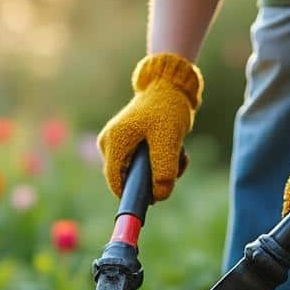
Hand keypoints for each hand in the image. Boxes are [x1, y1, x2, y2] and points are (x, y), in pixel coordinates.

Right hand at [97, 53, 202, 200]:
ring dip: (163, 170)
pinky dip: (162, 162)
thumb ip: (164, 170)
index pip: (116, 182)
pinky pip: (144, 164)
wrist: (169, 85)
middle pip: (129, 179)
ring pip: (139, 173)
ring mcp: (118, 144)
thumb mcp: (169, 140)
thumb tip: (159, 196)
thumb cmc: (167, 108)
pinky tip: (176, 150)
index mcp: (114, 142)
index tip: (152, 204)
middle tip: (177, 166)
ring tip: (180, 153)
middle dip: (155, 179)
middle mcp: (110, 144)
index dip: (132, 196)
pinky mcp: (129, 144)